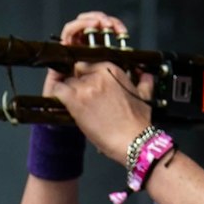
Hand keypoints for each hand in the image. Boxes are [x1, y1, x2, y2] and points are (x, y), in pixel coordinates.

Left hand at [44, 11, 155, 162]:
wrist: (132, 139)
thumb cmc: (138, 121)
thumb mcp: (144, 95)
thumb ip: (144, 81)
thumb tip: (145, 76)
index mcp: (112, 70)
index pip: (89, 64)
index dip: (86, 76)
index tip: (87, 85)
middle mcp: (98, 75)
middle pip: (77, 72)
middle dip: (78, 83)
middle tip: (81, 97)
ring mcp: (85, 87)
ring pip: (67, 81)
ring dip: (69, 91)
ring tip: (74, 104)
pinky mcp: (75, 100)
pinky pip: (58, 90)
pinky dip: (58, 96)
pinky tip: (62, 104)